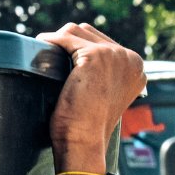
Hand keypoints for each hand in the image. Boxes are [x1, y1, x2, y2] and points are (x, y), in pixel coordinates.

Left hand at [36, 22, 146, 171]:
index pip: (104, 42)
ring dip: (58, 38)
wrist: (85, 143)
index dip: (78, 46)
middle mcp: (129, 58)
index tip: (60, 54)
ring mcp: (114, 55)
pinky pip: (65, 39)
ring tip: (41, 48)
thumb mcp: (102, 99)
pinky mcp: (94, 56)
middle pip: (90, 33)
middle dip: (67, 40)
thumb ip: (102, 80)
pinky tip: (40, 45)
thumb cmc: (87, 130)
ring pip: (77, 31)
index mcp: (135, 68)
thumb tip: (81, 72)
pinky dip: (51, 41)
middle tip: (47, 51)